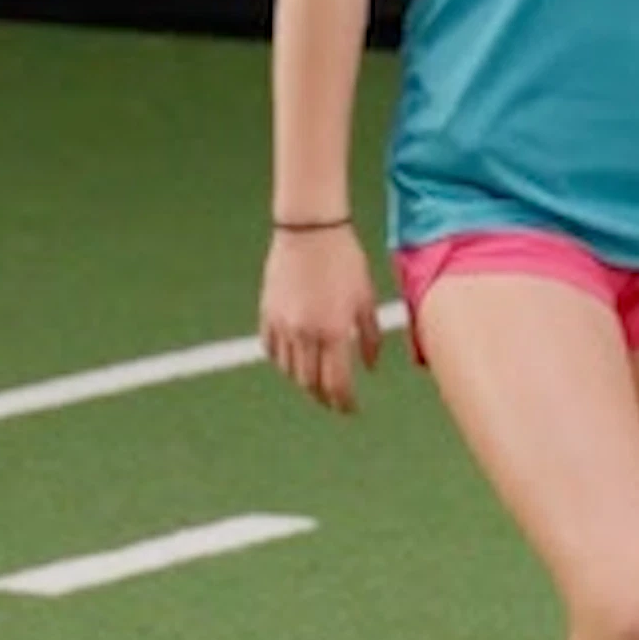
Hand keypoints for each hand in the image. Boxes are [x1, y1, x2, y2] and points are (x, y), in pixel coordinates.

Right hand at [260, 224, 384, 415]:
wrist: (310, 230)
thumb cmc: (345, 260)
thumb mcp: (366, 297)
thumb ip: (369, 336)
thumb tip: (370, 367)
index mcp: (334, 331)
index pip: (337, 383)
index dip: (344, 402)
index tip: (351, 410)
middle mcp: (305, 334)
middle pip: (311, 383)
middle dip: (324, 398)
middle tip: (334, 402)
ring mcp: (283, 325)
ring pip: (290, 371)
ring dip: (304, 383)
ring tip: (316, 384)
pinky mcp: (268, 314)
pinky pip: (272, 350)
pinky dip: (283, 362)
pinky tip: (294, 361)